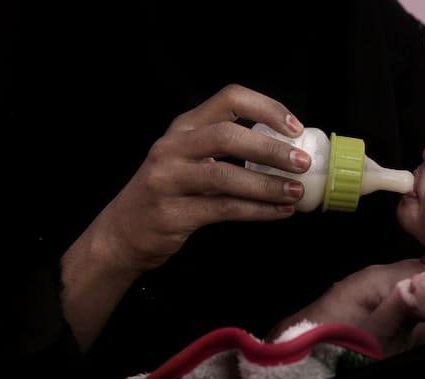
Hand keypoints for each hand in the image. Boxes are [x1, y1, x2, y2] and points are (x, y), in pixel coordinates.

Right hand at [61, 84, 310, 349]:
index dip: (266, 108)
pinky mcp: (171, 213)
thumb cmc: (169, 192)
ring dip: (267, 185)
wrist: (122, 233)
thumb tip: (288, 151)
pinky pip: (224, 209)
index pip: (229, 99)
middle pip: (227, 135)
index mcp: (184, 126)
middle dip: (271, 149)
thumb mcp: (190, 159)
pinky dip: (257, 211)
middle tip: (302, 162)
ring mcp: (168, 179)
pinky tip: (279, 212)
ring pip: (226, 175)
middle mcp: (173, 147)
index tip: (295, 128)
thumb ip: (227, 150)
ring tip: (296, 192)